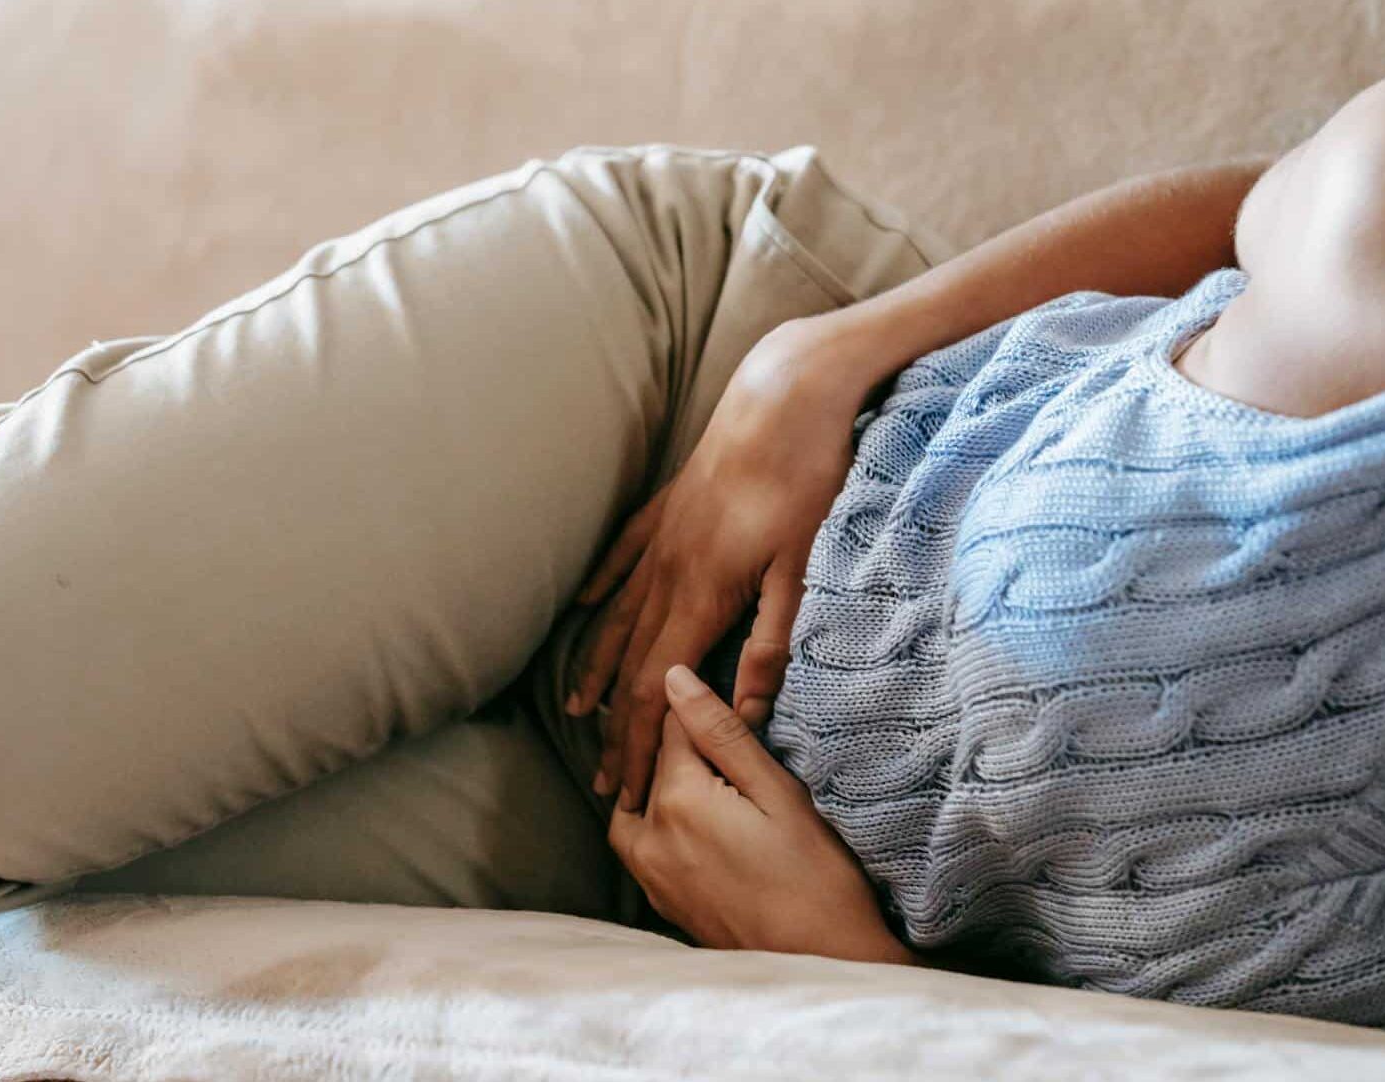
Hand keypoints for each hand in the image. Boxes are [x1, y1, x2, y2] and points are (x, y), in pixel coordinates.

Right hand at [567, 308, 902, 809]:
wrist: (786, 390)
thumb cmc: (807, 475)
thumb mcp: (803, 565)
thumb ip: (771, 640)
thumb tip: (743, 707)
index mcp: (702, 593)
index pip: (654, 687)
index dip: (635, 742)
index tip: (621, 788)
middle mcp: (669, 569)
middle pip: (629, 663)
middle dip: (613, 726)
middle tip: (601, 779)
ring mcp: (664, 536)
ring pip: (618, 615)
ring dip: (596, 666)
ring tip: (577, 707)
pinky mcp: (671, 506)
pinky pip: (623, 557)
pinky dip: (602, 589)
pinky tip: (584, 607)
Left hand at [608, 666, 913, 962]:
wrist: (824, 967)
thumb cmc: (817, 879)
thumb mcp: (779, 793)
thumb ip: (722, 733)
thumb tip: (674, 678)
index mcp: (678, 800)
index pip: (670, 725)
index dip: (699, 706)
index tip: (725, 703)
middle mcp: (650, 836)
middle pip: (652, 766)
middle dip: (682, 746)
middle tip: (727, 743)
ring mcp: (651, 875)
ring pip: (635, 807)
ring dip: (661, 786)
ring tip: (706, 780)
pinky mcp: (663, 903)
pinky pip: (640, 847)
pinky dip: (656, 825)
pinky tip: (695, 824)